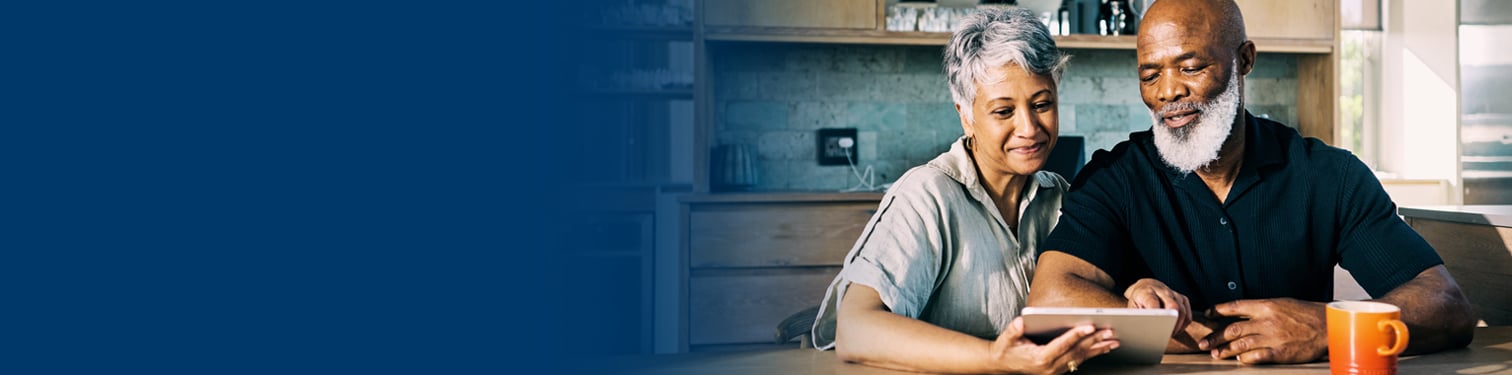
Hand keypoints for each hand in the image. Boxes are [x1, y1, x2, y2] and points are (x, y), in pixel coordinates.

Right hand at [989, 317, 1119, 373]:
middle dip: (1094, 341)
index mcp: (1040, 359)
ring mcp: (1056, 371)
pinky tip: (1103, 348)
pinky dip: (1092, 354)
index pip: (1062, 345)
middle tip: (1109, 331)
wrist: (1001, 364)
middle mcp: (1050, 367)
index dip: (1076, 335)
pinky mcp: (1059, 370)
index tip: (1089, 326)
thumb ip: (1013, 330)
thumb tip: (1020, 322)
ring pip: (1081, 358)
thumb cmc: (1006, 349)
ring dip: (1098, 349)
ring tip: (1114, 341)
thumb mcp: (1006, 339)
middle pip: (1077, 352)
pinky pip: (1079, 361)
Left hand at [1123, 278, 1190, 336]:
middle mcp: (1162, 291)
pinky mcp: (1182, 298)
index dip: (1155, 312)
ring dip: (1178, 325)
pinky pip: (1188, 312)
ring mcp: (1174, 294)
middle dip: (1172, 321)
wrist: (1147, 286)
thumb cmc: (1138, 300)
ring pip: (1182, 310)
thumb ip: (1135, 316)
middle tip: (1166, 333)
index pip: (1153, 302)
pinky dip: (1184, 323)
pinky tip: (1177, 329)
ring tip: (1170, 333)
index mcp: (1147, 292)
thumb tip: (1139, 329)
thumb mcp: (1132, 306)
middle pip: (1173, 305)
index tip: (1156, 323)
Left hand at [1200, 298, 1327, 363]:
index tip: (1207, 314)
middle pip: (1233, 328)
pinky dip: (1245, 359)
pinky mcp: (1280, 353)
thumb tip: (1240, 312)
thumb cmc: (1305, 314)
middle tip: (1203, 343)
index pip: (1235, 306)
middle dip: (1215, 337)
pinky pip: (1256, 357)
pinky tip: (1238, 360)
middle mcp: (1266, 321)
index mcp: (1266, 306)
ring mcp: (1273, 337)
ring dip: (1226, 350)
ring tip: (1216, 354)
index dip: (1218, 310)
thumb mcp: (1281, 304)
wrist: (1328, 326)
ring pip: (1241, 344)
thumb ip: (1260, 309)